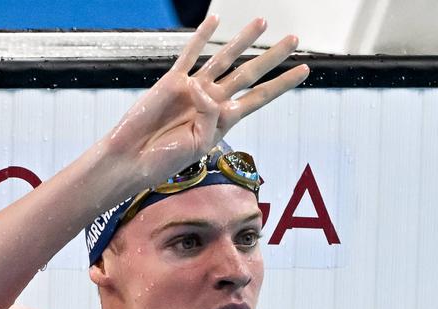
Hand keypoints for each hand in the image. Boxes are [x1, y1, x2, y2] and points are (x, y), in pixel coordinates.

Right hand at [100, 16, 308, 189]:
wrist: (133, 159)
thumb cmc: (165, 159)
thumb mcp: (199, 143)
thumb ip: (210, 115)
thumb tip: (203, 87)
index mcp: (225, 119)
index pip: (260, 96)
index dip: (282, 83)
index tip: (304, 70)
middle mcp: (213, 100)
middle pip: (250, 72)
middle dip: (274, 56)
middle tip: (295, 39)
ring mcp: (193, 88)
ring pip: (225, 58)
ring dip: (243, 40)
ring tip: (262, 22)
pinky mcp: (172, 81)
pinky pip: (190, 54)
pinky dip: (202, 36)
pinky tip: (214, 20)